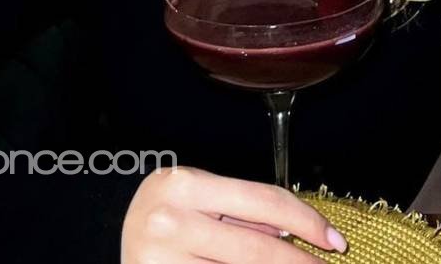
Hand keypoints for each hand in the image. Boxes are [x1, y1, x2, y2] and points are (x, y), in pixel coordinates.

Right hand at [121, 166, 347, 261]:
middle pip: (256, 248)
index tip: (334, 239)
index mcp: (185, 184)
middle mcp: (168, 220)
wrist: (107, 238)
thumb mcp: (199, 199)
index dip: (306, 222)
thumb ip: (243, 210)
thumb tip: (297, 230)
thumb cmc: (165, 216)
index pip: (264, 201)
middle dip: (299, 263)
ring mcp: (159, 260)